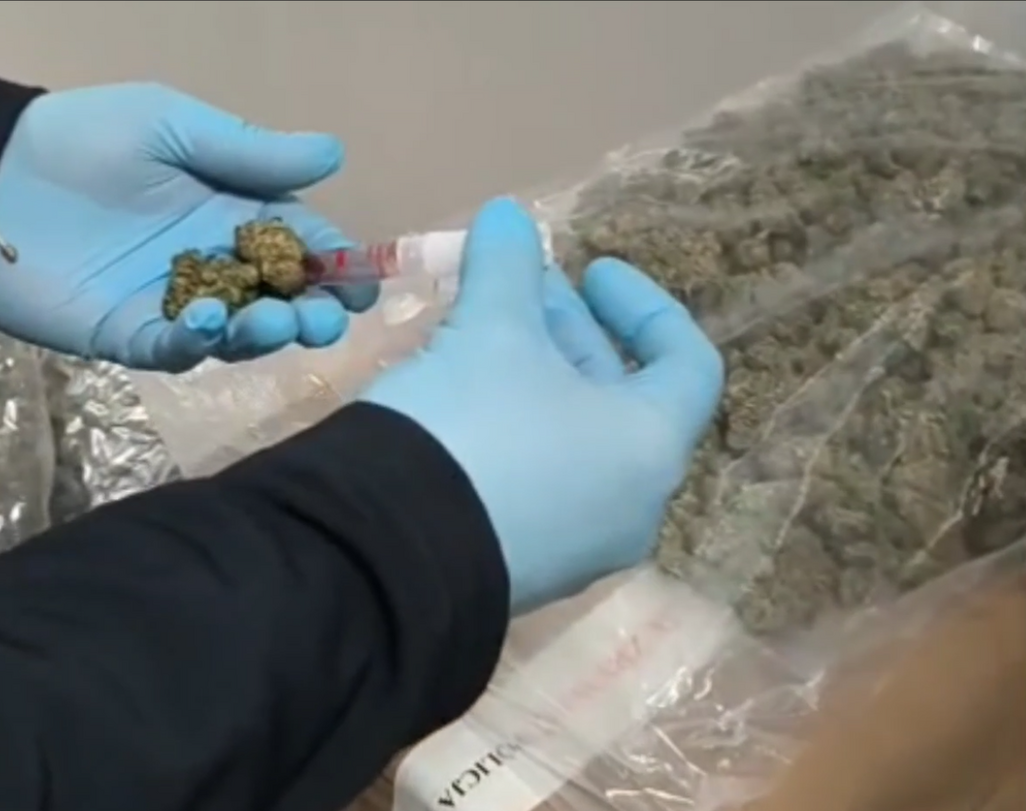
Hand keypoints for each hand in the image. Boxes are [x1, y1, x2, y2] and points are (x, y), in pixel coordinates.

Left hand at [0, 83, 377, 369]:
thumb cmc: (84, 140)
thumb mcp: (172, 126)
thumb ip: (249, 152)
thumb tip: (336, 154)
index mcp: (229, 212)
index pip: (296, 242)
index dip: (333, 264)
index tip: (363, 284)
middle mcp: (211, 264)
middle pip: (277, 300)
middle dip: (310, 312)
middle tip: (326, 319)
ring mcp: (172, 305)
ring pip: (235, 333)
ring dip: (263, 333)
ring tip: (273, 321)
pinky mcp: (129, 336)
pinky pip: (173, 349)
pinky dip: (194, 343)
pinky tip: (202, 322)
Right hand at [362, 198, 723, 613]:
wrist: (385, 557)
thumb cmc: (472, 429)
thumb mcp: (491, 331)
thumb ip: (508, 265)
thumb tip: (509, 214)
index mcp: (650, 446)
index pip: (685, 361)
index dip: (642, 301)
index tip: (589, 268)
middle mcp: (629, 504)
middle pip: (618, 397)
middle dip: (567, 330)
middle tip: (517, 286)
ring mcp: (574, 546)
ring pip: (570, 439)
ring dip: (534, 374)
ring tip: (477, 329)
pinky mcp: (519, 567)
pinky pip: (534, 481)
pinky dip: (512, 428)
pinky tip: (454, 395)